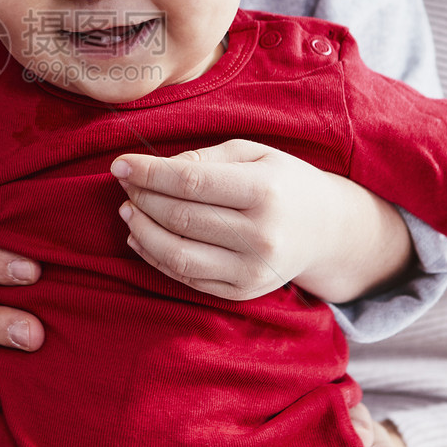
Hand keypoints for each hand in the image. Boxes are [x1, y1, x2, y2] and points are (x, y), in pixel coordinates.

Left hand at [111, 141, 410, 302]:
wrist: (327, 230)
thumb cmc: (283, 183)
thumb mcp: (254, 154)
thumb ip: (203, 158)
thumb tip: (153, 168)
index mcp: (264, 192)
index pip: (190, 182)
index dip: (148, 173)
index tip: (119, 165)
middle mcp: (261, 236)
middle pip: (180, 218)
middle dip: (142, 199)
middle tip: (125, 186)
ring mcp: (252, 270)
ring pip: (177, 255)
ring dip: (142, 232)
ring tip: (128, 211)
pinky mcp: (242, 293)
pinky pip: (187, 279)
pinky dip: (155, 258)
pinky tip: (141, 238)